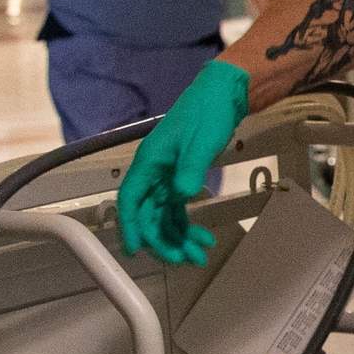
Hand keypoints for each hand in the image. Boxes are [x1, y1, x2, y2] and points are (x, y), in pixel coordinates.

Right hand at [117, 61, 252, 261]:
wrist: (223, 95)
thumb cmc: (208, 112)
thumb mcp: (201, 141)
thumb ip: (191, 168)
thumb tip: (183, 195)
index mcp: (149, 162)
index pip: (130, 199)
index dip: (130, 225)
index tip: (136, 249)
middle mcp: (154, 173)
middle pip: (148, 214)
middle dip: (163, 240)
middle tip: (184, 258)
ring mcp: (167, 177)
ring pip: (164, 216)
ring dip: (178, 237)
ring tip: (199, 255)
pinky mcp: (182, 179)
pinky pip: (178, 210)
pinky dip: (187, 225)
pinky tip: (202, 238)